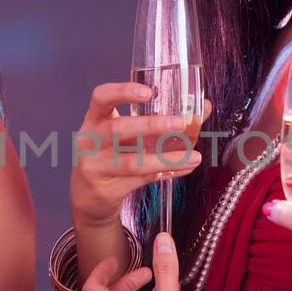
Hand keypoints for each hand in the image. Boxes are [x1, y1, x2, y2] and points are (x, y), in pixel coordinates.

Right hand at [70, 82, 204, 230]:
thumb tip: (202, 107)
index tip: (150, 92)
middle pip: (118, 129)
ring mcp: (94, 167)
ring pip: (133, 162)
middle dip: (151, 125)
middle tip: (180, 123)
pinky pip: (140, 181)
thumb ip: (157, 121)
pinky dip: (165, 174)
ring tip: (193, 156)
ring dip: (166, 159)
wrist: (89, 198)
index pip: (101, 98)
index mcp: (94, 120)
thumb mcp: (124, 137)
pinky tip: (183, 169)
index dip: (122, 92)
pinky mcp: (104, 190)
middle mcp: (90, 141)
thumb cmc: (111, 158)